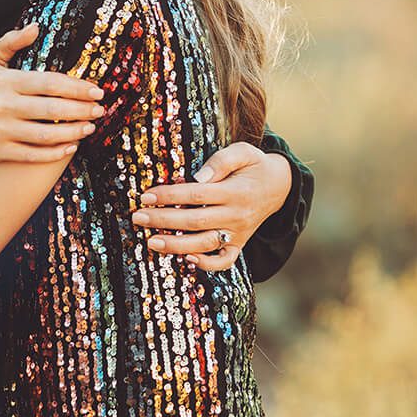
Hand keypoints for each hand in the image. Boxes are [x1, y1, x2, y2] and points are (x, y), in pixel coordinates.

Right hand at [0, 24, 107, 162]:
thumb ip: (11, 42)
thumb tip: (35, 27)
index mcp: (5, 82)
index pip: (48, 83)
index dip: (76, 87)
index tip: (96, 89)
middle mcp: (3, 106)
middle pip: (51, 109)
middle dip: (81, 110)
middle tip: (100, 109)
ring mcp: (0, 131)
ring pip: (45, 135)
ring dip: (73, 132)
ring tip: (90, 126)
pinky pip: (32, 155)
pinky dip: (54, 153)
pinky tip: (71, 146)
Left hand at [132, 142, 292, 270]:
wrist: (279, 186)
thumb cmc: (253, 165)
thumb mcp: (243, 152)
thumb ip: (221, 161)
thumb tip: (198, 176)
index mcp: (235, 191)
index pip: (196, 194)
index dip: (169, 196)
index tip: (146, 196)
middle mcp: (237, 215)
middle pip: (195, 221)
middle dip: (163, 220)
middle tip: (137, 217)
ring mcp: (238, 232)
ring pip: (205, 244)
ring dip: (176, 245)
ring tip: (151, 242)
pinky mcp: (239, 244)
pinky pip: (224, 261)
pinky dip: (207, 264)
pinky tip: (186, 259)